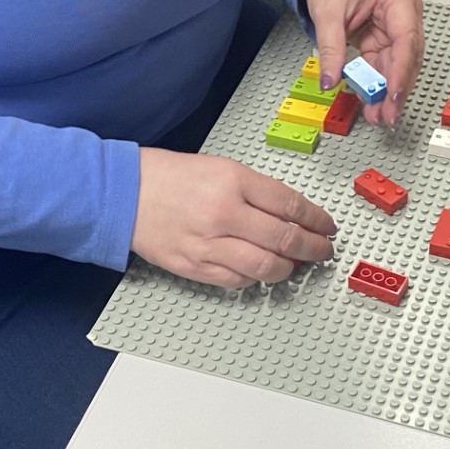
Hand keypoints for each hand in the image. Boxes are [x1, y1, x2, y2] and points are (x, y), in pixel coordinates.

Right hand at [132, 149, 336, 288]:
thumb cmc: (167, 176)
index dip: (317, 219)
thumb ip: (255, 190)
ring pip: (266, 267)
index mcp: (232, 181)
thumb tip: (290, 214)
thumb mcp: (218, 168)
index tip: (327, 226)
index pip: (290, 204)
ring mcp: (208, 244)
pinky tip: (262, 270)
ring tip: (296, 264)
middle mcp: (223, 213)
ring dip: (289, 268)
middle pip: (285, 239)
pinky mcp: (195, 267)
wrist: (123, 194)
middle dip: (313, 248)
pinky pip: (238, 280)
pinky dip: (256, 278)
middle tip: (323, 250)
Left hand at [302, 0, 424, 127]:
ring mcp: (396, 28)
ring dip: (388, 92)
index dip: (401, 71)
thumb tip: (330, 80)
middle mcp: (404, 15)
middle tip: (387, 116)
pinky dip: (378, 84)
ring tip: (378, 116)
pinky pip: (384, 66)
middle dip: (397, 89)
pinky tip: (373, 103)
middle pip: (408, 58)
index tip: (393, 94)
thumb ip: (331, 49)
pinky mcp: (384, 39)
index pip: (406, 40)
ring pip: (398, 66)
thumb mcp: (327, 11)